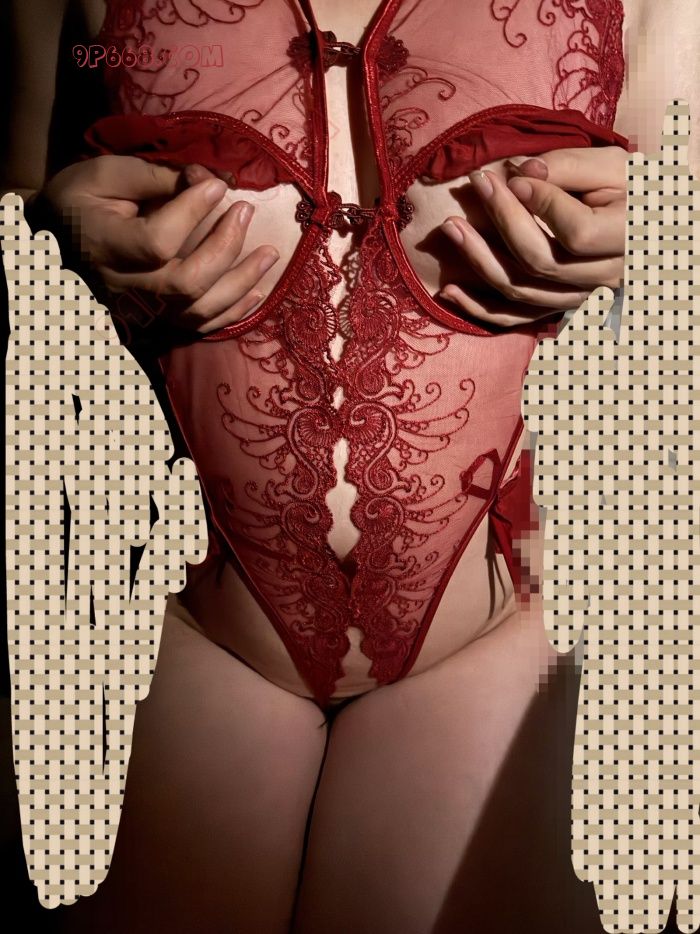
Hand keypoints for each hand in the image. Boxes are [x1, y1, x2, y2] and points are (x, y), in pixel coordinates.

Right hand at [36, 155, 278, 333]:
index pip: (158, 241)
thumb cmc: (81, 199)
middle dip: (226, 247)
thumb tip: (210, 180)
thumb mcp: (106, 173)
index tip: (218, 185)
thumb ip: (156, 177)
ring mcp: (140, 311)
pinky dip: (233, 311)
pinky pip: (199, 326)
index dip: (194, 213)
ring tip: (270, 253)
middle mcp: (123, 287)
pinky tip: (258, 290)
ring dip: (241, 283)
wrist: (55, 239)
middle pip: (186, 283)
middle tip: (246, 212)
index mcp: (105, 246)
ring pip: (198, 310)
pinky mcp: (155, 322)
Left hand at [439, 146, 626, 326]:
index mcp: (627, 240)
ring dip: (479, 261)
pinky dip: (478, 308)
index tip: (511, 176)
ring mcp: (579, 299)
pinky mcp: (556, 308)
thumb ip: (567, 167)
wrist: (648, 225)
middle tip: (476, 185)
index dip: (540, 205)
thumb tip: (519, 174)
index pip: (576, 232)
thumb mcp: (611, 166)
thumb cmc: (630, 188)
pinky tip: (449, 290)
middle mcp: (604, 279)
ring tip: (450, 227)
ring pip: (521, 291)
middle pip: (541, 262)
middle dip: (501, 221)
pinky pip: (514, 319)